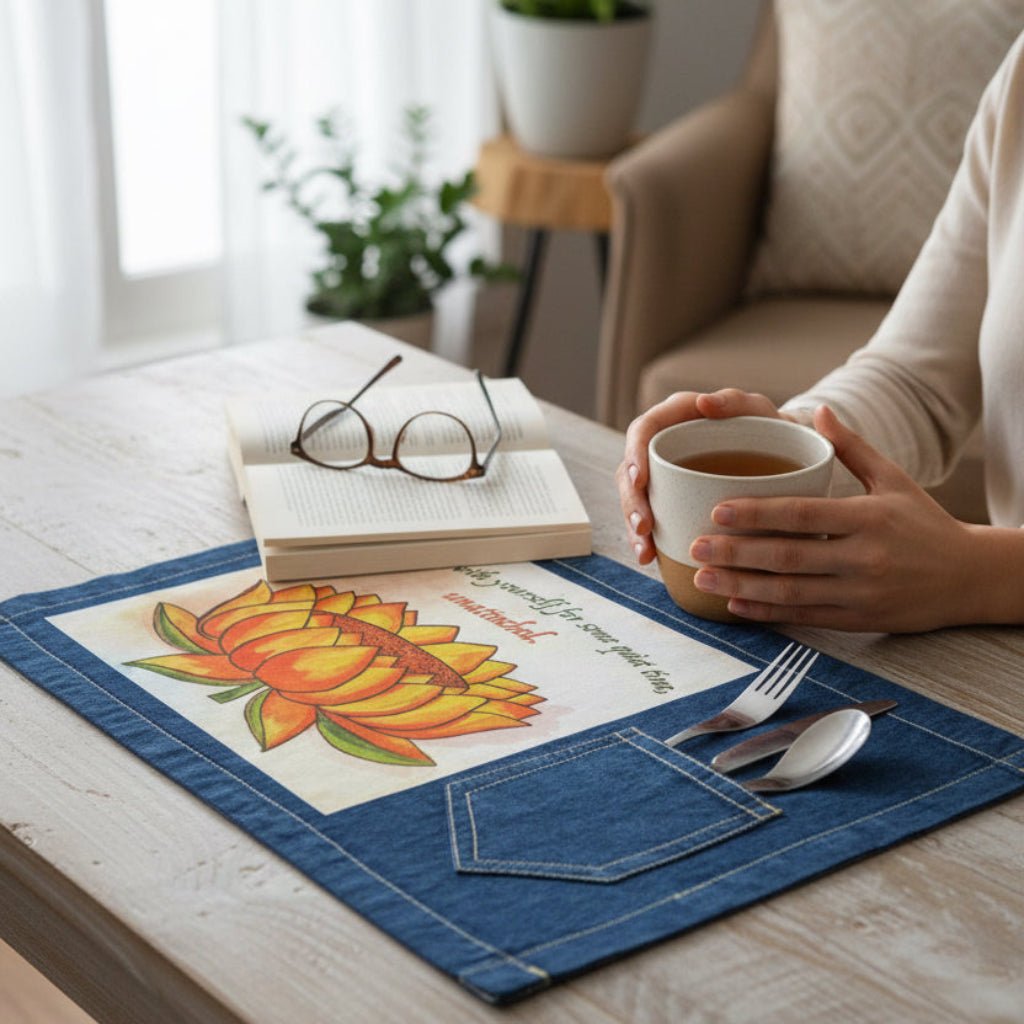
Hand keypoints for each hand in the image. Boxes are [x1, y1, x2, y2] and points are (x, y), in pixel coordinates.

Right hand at [616, 389, 784, 563]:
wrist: (783, 456)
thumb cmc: (769, 429)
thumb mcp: (758, 411)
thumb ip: (735, 401)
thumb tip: (704, 402)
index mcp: (676, 418)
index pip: (643, 430)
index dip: (634, 454)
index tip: (641, 481)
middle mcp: (662, 445)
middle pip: (631, 471)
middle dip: (631, 501)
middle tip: (643, 526)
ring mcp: (663, 475)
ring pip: (634, 498)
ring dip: (633, 526)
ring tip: (644, 552)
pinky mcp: (669, 500)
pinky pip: (649, 518)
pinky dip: (646, 539)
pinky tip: (650, 558)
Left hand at [688, 406, 980, 631]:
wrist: (970, 577)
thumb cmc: (924, 523)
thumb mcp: (893, 479)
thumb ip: (852, 448)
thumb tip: (818, 410)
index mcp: (868, 518)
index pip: (803, 515)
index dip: (757, 514)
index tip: (717, 511)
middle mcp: (863, 558)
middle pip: (788, 557)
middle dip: (736, 553)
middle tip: (694, 546)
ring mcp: (860, 593)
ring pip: (790, 592)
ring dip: (741, 586)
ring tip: (703, 577)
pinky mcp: (859, 620)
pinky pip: (805, 617)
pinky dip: (768, 613)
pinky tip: (735, 604)